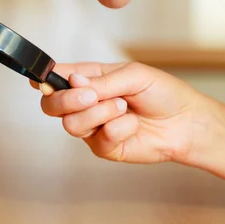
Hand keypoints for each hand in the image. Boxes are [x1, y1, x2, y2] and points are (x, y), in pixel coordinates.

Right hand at [31, 62, 224, 164]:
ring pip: (71, 124)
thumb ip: (101, 80)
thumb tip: (72, 80)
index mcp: (88, 79)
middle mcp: (84, 104)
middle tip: (90, 96)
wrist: (186, 123)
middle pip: (51, 105)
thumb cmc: (162, 93)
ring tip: (123, 107)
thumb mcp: (133, 75)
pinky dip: (118, 129)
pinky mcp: (103, 147)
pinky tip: (133, 124)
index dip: (42, 78)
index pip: (56, 78)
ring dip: (98, 113)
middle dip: (66, 100)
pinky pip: (98, 139)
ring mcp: (92, 127)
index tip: (38, 79)